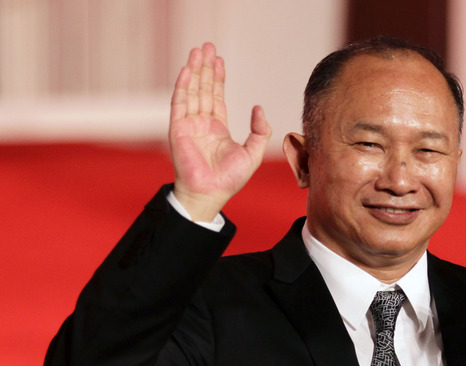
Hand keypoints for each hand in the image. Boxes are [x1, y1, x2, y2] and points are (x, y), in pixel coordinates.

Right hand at [169, 42, 270, 221]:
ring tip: (198, 51)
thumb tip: (259, 107)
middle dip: (205, 67)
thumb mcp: (253, 152)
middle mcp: (202, 123)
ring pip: (192, 91)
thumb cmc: (230, 178)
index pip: (216, 96)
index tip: (219, 59)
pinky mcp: (178, 129)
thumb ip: (259, 130)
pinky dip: (183, 86)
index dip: (218, 78)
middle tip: (207, 46)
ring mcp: (189, 124)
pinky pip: (180, 103)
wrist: (211, 193)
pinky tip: (187, 70)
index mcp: (218, 127)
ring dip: (194, 70)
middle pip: (203, 88)